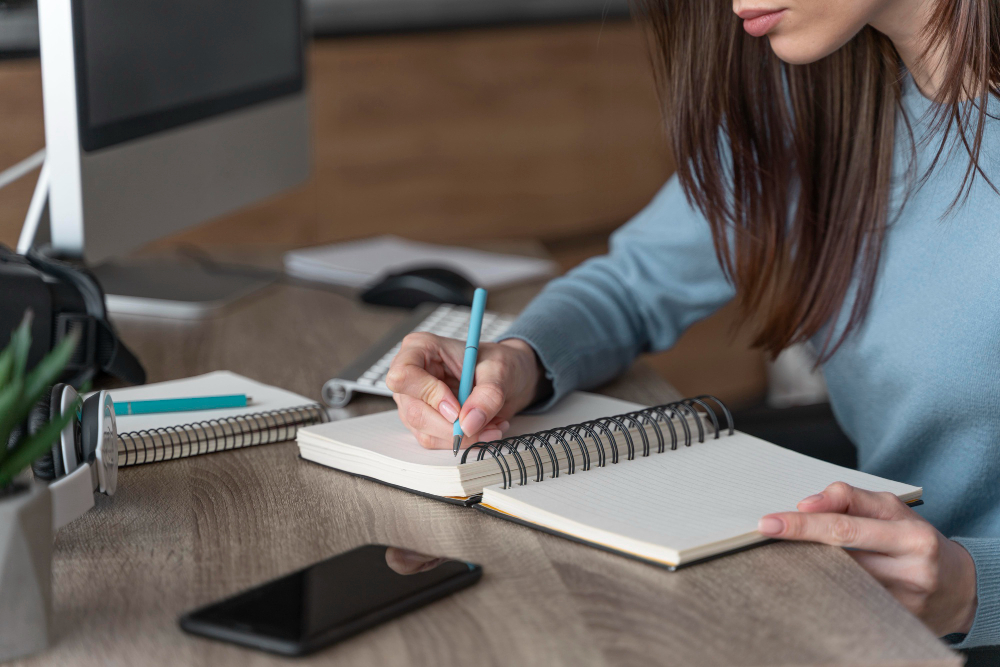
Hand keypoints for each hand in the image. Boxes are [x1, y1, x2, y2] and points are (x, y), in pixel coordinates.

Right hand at [385, 332, 545, 449]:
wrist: (506, 376)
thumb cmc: (496, 362)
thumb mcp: (499, 371)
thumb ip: (487, 395)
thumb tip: (469, 424)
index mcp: (420, 348)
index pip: (404, 375)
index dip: (428, 395)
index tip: (457, 408)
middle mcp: (411, 374)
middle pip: (413, 411)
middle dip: (451, 426)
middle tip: (483, 425)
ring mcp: (413, 400)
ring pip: (424, 431)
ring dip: (461, 436)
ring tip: (491, 425)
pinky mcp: (423, 420)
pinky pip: (435, 440)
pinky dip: (462, 440)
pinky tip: (483, 429)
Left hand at [758, 482, 977, 635]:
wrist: (958, 587)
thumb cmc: (916, 539)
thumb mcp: (892, 508)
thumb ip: (850, 498)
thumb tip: (808, 503)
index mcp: (911, 537)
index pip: (844, 527)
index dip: (803, 525)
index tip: (769, 523)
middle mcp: (909, 571)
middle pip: (837, 557)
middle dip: (798, 545)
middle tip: (766, 534)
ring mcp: (902, 603)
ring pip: (839, 582)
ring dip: (809, 568)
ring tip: (790, 556)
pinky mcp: (894, 623)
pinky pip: (848, 603)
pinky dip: (826, 589)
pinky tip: (813, 581)